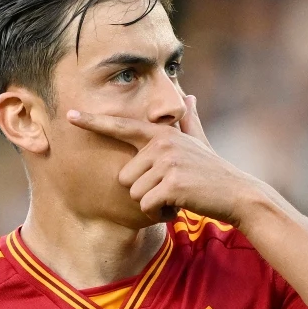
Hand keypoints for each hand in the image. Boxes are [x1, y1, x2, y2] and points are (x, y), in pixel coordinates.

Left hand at [67, 95, 261, 224]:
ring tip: (177, 196)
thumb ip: (188, 120)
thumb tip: (188, 96)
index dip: (94, 122)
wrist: (237, 194)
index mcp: (162, 134)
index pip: (122, 126)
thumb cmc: (213, 171)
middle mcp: (161, 144)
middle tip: (170, 189)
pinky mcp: (171, 184)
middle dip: (144, 190)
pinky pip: (147, 205)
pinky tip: (180, 206)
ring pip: (134, 194)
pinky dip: (161, 213)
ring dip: (153, 203)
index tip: (70, 116)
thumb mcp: (199, 142)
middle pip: (124, 176)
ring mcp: (166, 163)